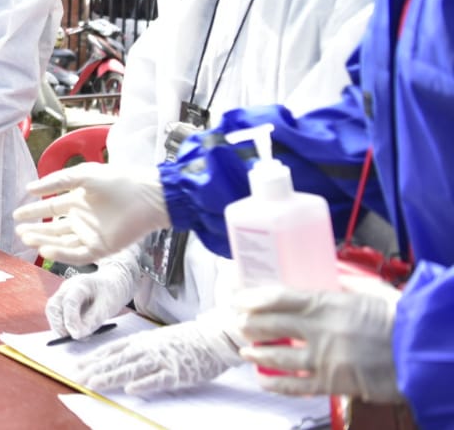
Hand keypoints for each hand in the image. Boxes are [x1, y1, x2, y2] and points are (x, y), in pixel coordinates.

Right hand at [13, 164, 168, 264]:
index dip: (33, 212)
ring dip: (43, 241)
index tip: (16, 215)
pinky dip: (61, 254)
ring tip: (26, 238)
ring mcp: (91, 235)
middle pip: (53, 229)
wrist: (147, 196)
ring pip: (61, 243)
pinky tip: (45, 249)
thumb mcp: (82, 175)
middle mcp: (82, 220)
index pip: (50, 209)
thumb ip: (55, 181)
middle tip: (18, 231)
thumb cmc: (117, 181)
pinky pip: (77, 254)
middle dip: (35, 230)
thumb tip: (29, 188)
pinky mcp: (101, 248)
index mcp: (78, 201)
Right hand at [46, 248, 138, 339]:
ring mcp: (62, 293)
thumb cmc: (111, 293)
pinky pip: (56, 315)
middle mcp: (67, 287)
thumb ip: (93, 320)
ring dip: (60, 328)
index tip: (76, 336)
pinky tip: (75, 332)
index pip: (70, 301)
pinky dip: (62, 326)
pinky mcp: (62, 302)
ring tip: (76, 336)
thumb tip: (77, 335)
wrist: (112, 282)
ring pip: (52, 312)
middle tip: (71, 339)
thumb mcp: (108, 306)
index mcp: (82, 284)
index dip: (70, 320)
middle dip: (59, 326)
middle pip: (53, 306)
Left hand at [76, 311, 243, 394]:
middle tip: (77, 378)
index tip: (78, 365)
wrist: (213, 337)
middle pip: (117, 360)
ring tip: (94, 384)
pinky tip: (130, 390)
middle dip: (95, 369)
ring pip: (131, 369)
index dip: (94, 358)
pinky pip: (158, 379)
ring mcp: (161, 360)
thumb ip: (139, 348)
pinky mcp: (177, 372)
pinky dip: (144, 384)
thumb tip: (120, 358)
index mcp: (142, 340)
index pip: (112, 349)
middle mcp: (147, 348)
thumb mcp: (157, 339)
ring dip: (111, 377)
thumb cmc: (185, 340)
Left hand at [236, 279, 401, 401]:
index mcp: (328, 303)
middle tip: (238, 323)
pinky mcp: (333, 382)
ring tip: (247, 350)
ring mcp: (324, 358)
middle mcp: (320, 330)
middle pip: (272, 325)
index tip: (239, 299)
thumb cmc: (401, 319)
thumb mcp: (369, 292)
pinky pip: (297, 385)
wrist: (423, 352)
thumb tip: (328, 275)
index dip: (253, 298)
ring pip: (278, 356)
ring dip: (257, 353)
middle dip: (250, 324)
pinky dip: (277, 384)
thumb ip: (343, 285)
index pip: (279, 297)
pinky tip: (265, 381)